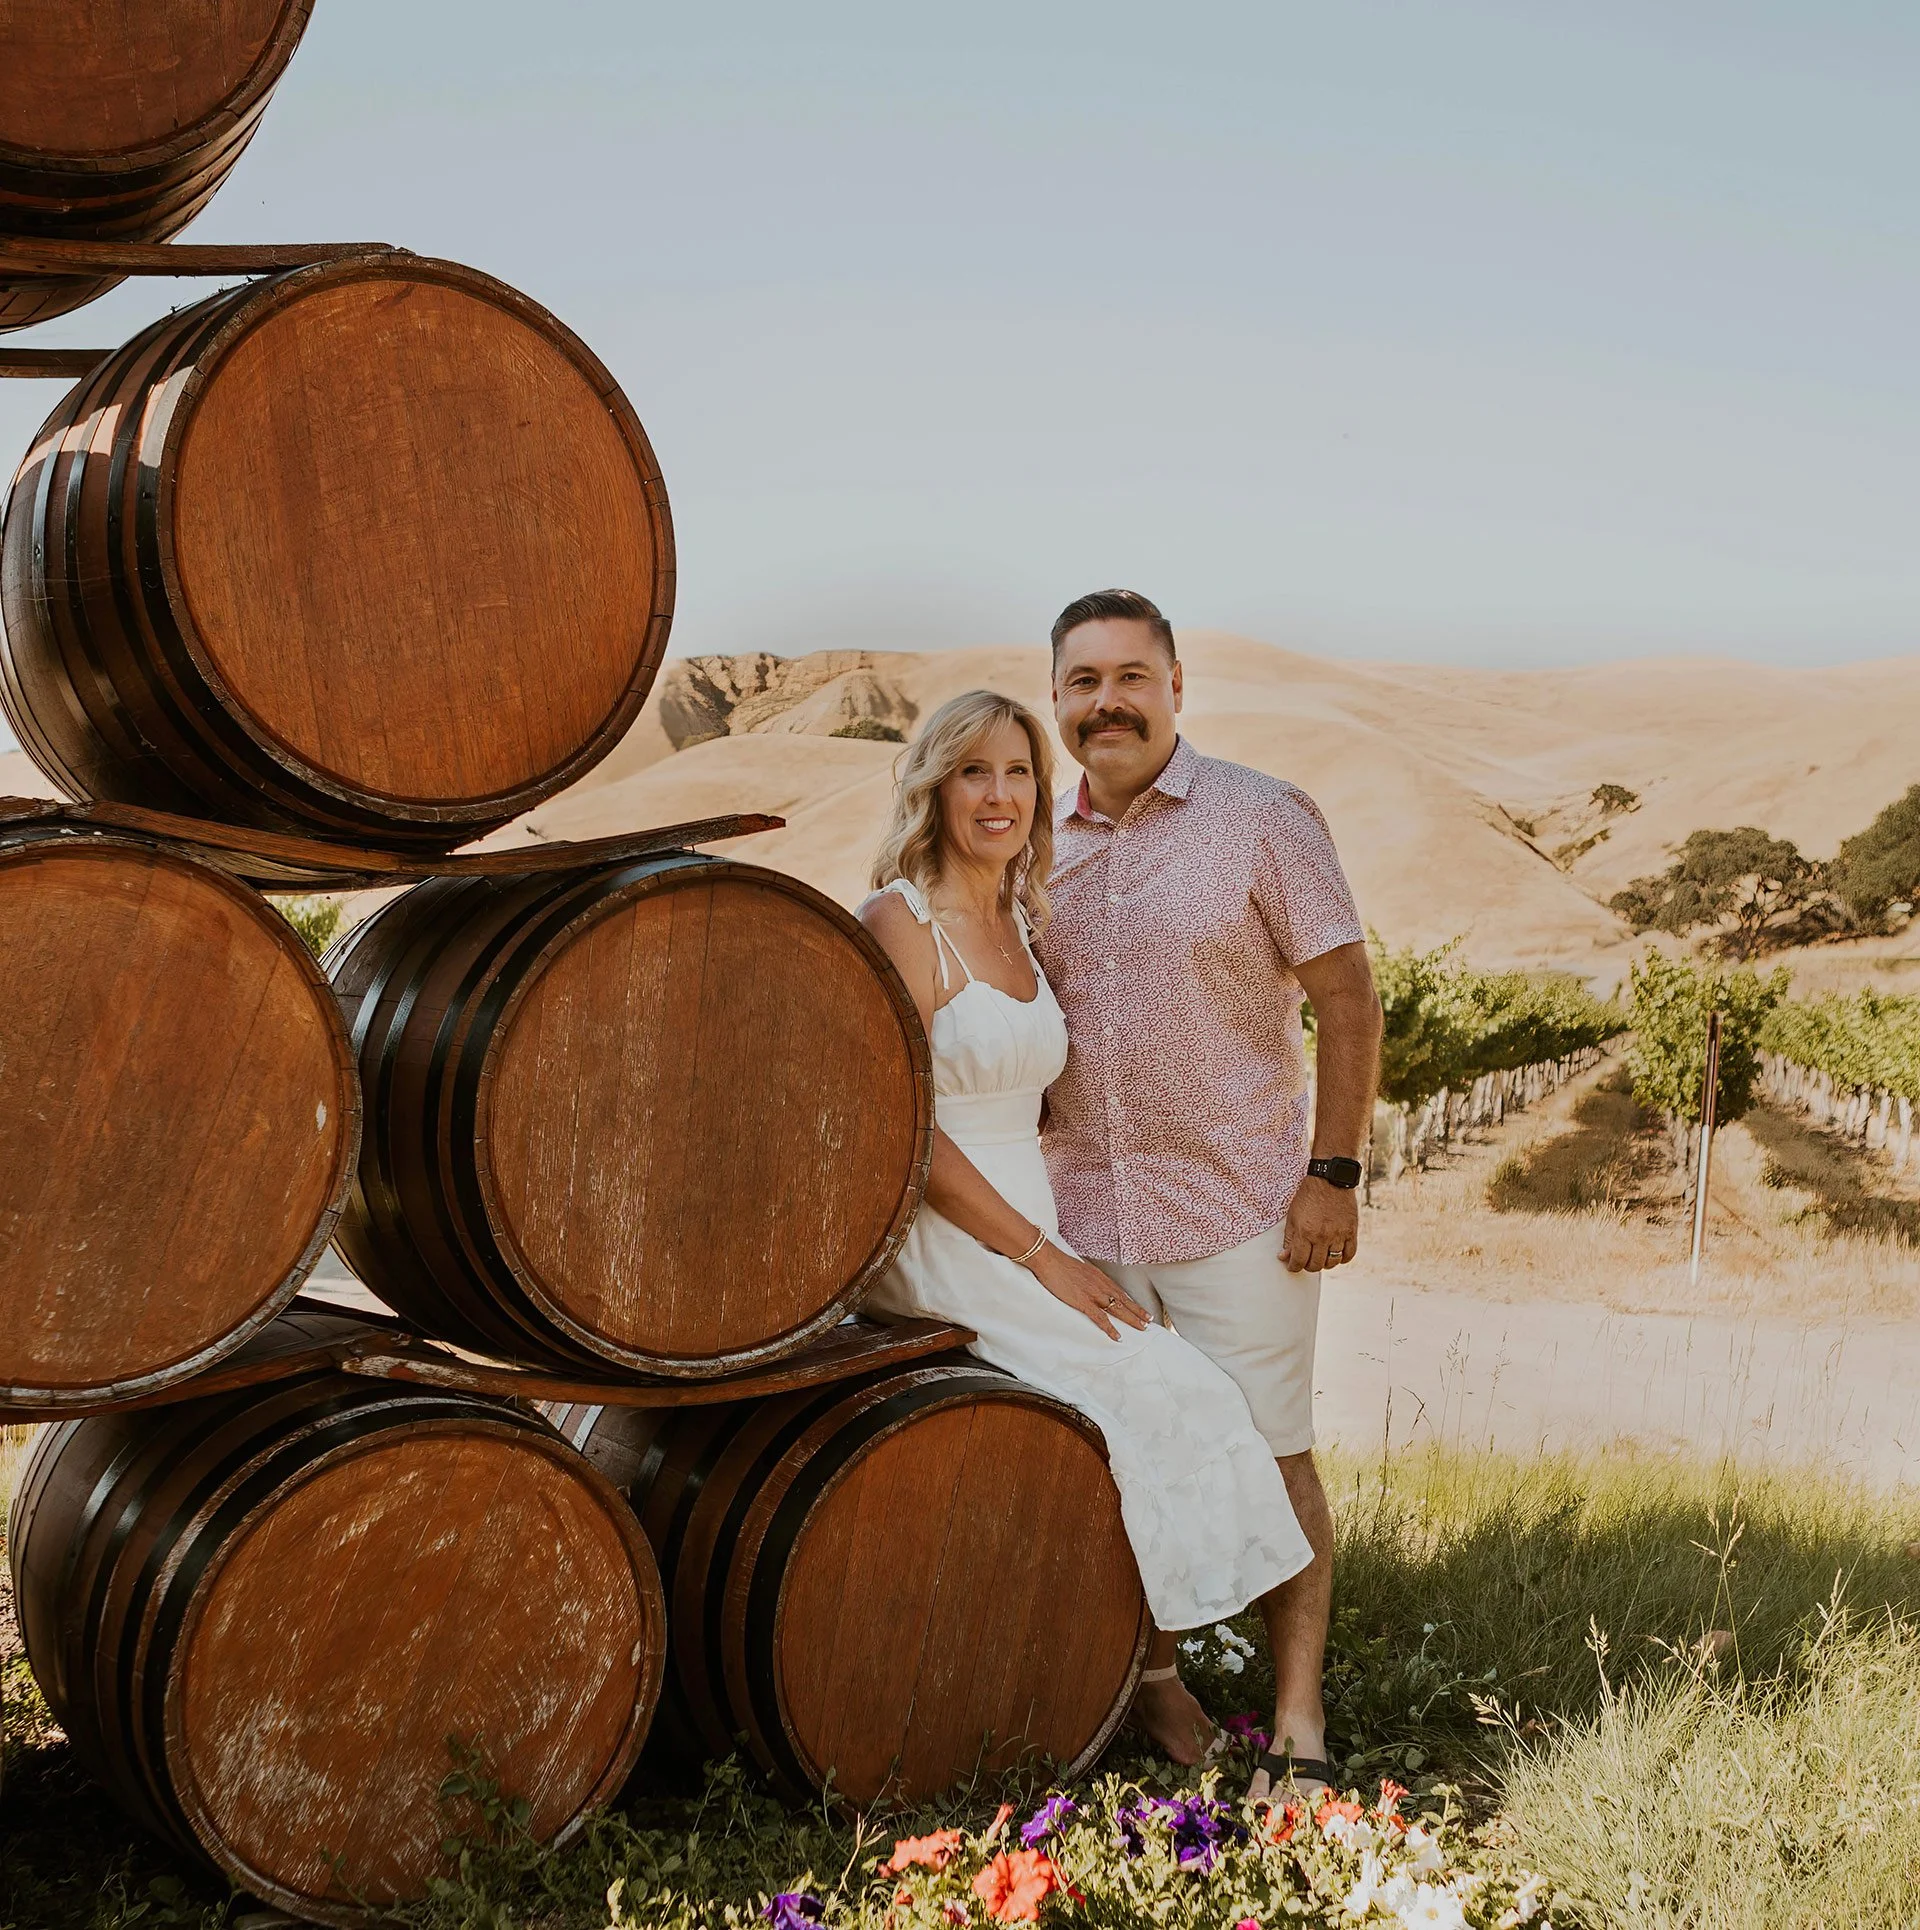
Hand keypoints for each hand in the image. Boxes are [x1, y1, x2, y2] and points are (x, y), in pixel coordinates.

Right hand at [1027, 1244, 1152, 1339]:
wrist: (1050, 1261)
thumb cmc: (1061, 1264)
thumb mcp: (1081, 1269)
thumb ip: (1088, 1277)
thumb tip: (1090, 1282)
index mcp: (1100, 1277)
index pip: (1120, 1292)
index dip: (1131, 1301)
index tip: (1140, 1308)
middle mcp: (1101, 1286)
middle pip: (1124, 1301)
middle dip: (1137, 1312)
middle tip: (1149, 1321)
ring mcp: (1094, 1295)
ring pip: (1118, 1309)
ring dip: (1131, 1319)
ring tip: (1142, 1328)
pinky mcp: (1084, 1302)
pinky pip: (1100, 1319)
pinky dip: (1110, 1328)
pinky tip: (1118, 1336)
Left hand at [1282, 1174, 1359, 1273]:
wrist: (1329, 1180)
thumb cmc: (1308, 1196)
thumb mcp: (1292, 1216)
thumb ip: (1289, 1238)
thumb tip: (1284, 1256)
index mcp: (1305, 1232)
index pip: (1299, 1261)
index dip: (1293, 1267)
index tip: (1292, 1266)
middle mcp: (1322, 1236)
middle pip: (1315, 1265)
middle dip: (1307, 1266)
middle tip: (1305, 1260)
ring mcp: (1338, 1235)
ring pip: (1332, 1262)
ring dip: (1324, 1263)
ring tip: (1320, 1257)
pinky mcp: (1351, 1231)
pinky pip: (1349, 1254)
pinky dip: (1342, 1258)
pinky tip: (1336, 1254)